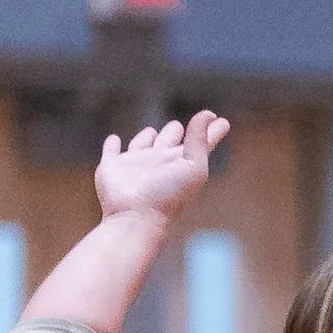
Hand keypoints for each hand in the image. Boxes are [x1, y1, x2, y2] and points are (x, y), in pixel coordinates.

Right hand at [95, 111, 228, 225]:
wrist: (135, 218)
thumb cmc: (168, 196)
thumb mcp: (193, 167)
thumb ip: (201, 140)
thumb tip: (210, 115)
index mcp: (181, 163)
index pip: (199, 143)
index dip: (211, 132)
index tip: (221, 121)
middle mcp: (159, 163)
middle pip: (168, 143)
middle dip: (173, 133)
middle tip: (178, 126)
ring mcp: (135, 166)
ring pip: (142, 146)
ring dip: (146, 138)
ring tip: (152, 131)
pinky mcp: (112, 168)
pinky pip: (111, 152)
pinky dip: (111, 146)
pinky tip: (113, 140)